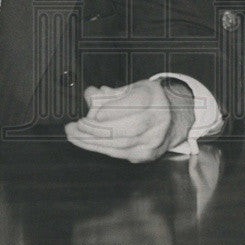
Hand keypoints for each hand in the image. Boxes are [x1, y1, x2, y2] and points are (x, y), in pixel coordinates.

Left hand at [64, 79, 195, 162]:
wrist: (170, 119)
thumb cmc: (145, 102)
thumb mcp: (129, 90)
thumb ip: (109, 93)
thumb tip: (90, 94)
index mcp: (154, 96)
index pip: (137, 103)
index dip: (115, 110)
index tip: (95, 115)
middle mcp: (159, 119)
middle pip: (129, 128)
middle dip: (98, 129)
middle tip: (76, 126)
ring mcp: (154, 139)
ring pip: (122, 144)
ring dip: (93, 141)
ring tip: (74, 135)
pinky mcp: (146, 154)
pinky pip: (119, 153)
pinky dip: (99, 148)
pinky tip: (85, 142)